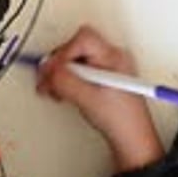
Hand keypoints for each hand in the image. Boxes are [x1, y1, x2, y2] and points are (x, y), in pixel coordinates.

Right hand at [37, 26, 163, 171]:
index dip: (65, 52)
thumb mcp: (86, 98)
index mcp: (113, 57)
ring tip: (56, 91)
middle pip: (75, 47)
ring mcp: (106, 67)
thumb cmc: (120, 119)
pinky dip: (66, 80)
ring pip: (73, 59)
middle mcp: (111, 58)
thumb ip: (64, 81)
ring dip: (60, 74)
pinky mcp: (100, 77)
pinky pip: (77, 70)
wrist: (131, 137)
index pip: (84, 39)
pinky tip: (64, 93)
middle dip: (58, 65)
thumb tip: (46, 68)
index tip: (55, 70)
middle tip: (49, 81)